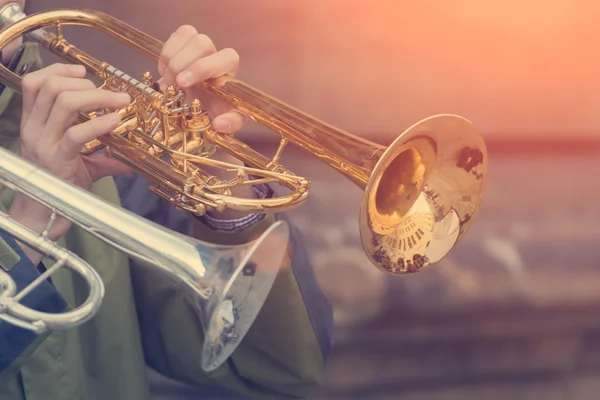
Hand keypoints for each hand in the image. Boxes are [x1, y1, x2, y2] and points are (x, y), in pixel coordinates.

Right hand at [8, 63, 131, 260]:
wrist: (45, 211)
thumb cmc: (61, 181)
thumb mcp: (79, 159)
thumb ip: (102, 151)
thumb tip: (133, 154)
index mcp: (33, 122)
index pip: (34, 82)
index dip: (58, 70)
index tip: (83, 71)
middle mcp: (34, 128)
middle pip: (52, 87)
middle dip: (85, 82)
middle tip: (112, 93)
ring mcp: (43, 142)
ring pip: (63, 103)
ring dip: (96, 96)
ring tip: (119, 101)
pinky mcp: (57, 158)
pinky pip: (76, 133)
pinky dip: (99, 123)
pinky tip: (116, 120)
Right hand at [158, 26, 255, 219]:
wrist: (199, 120)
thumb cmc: (213, 123)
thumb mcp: (223, 130)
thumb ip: (228, 128)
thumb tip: (220, 125)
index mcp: (230, 79)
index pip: (228, 57)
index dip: (204, 67)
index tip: (183, 84)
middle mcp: (217, 61)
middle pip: (204, 42)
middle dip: (183, 62)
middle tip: (173, 84)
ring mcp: (201, 52)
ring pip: (189, 35)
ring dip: (172, 57)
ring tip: (168, 80)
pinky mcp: (185, 48)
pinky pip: (178, 36)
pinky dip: (166, 52)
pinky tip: (164, 72)